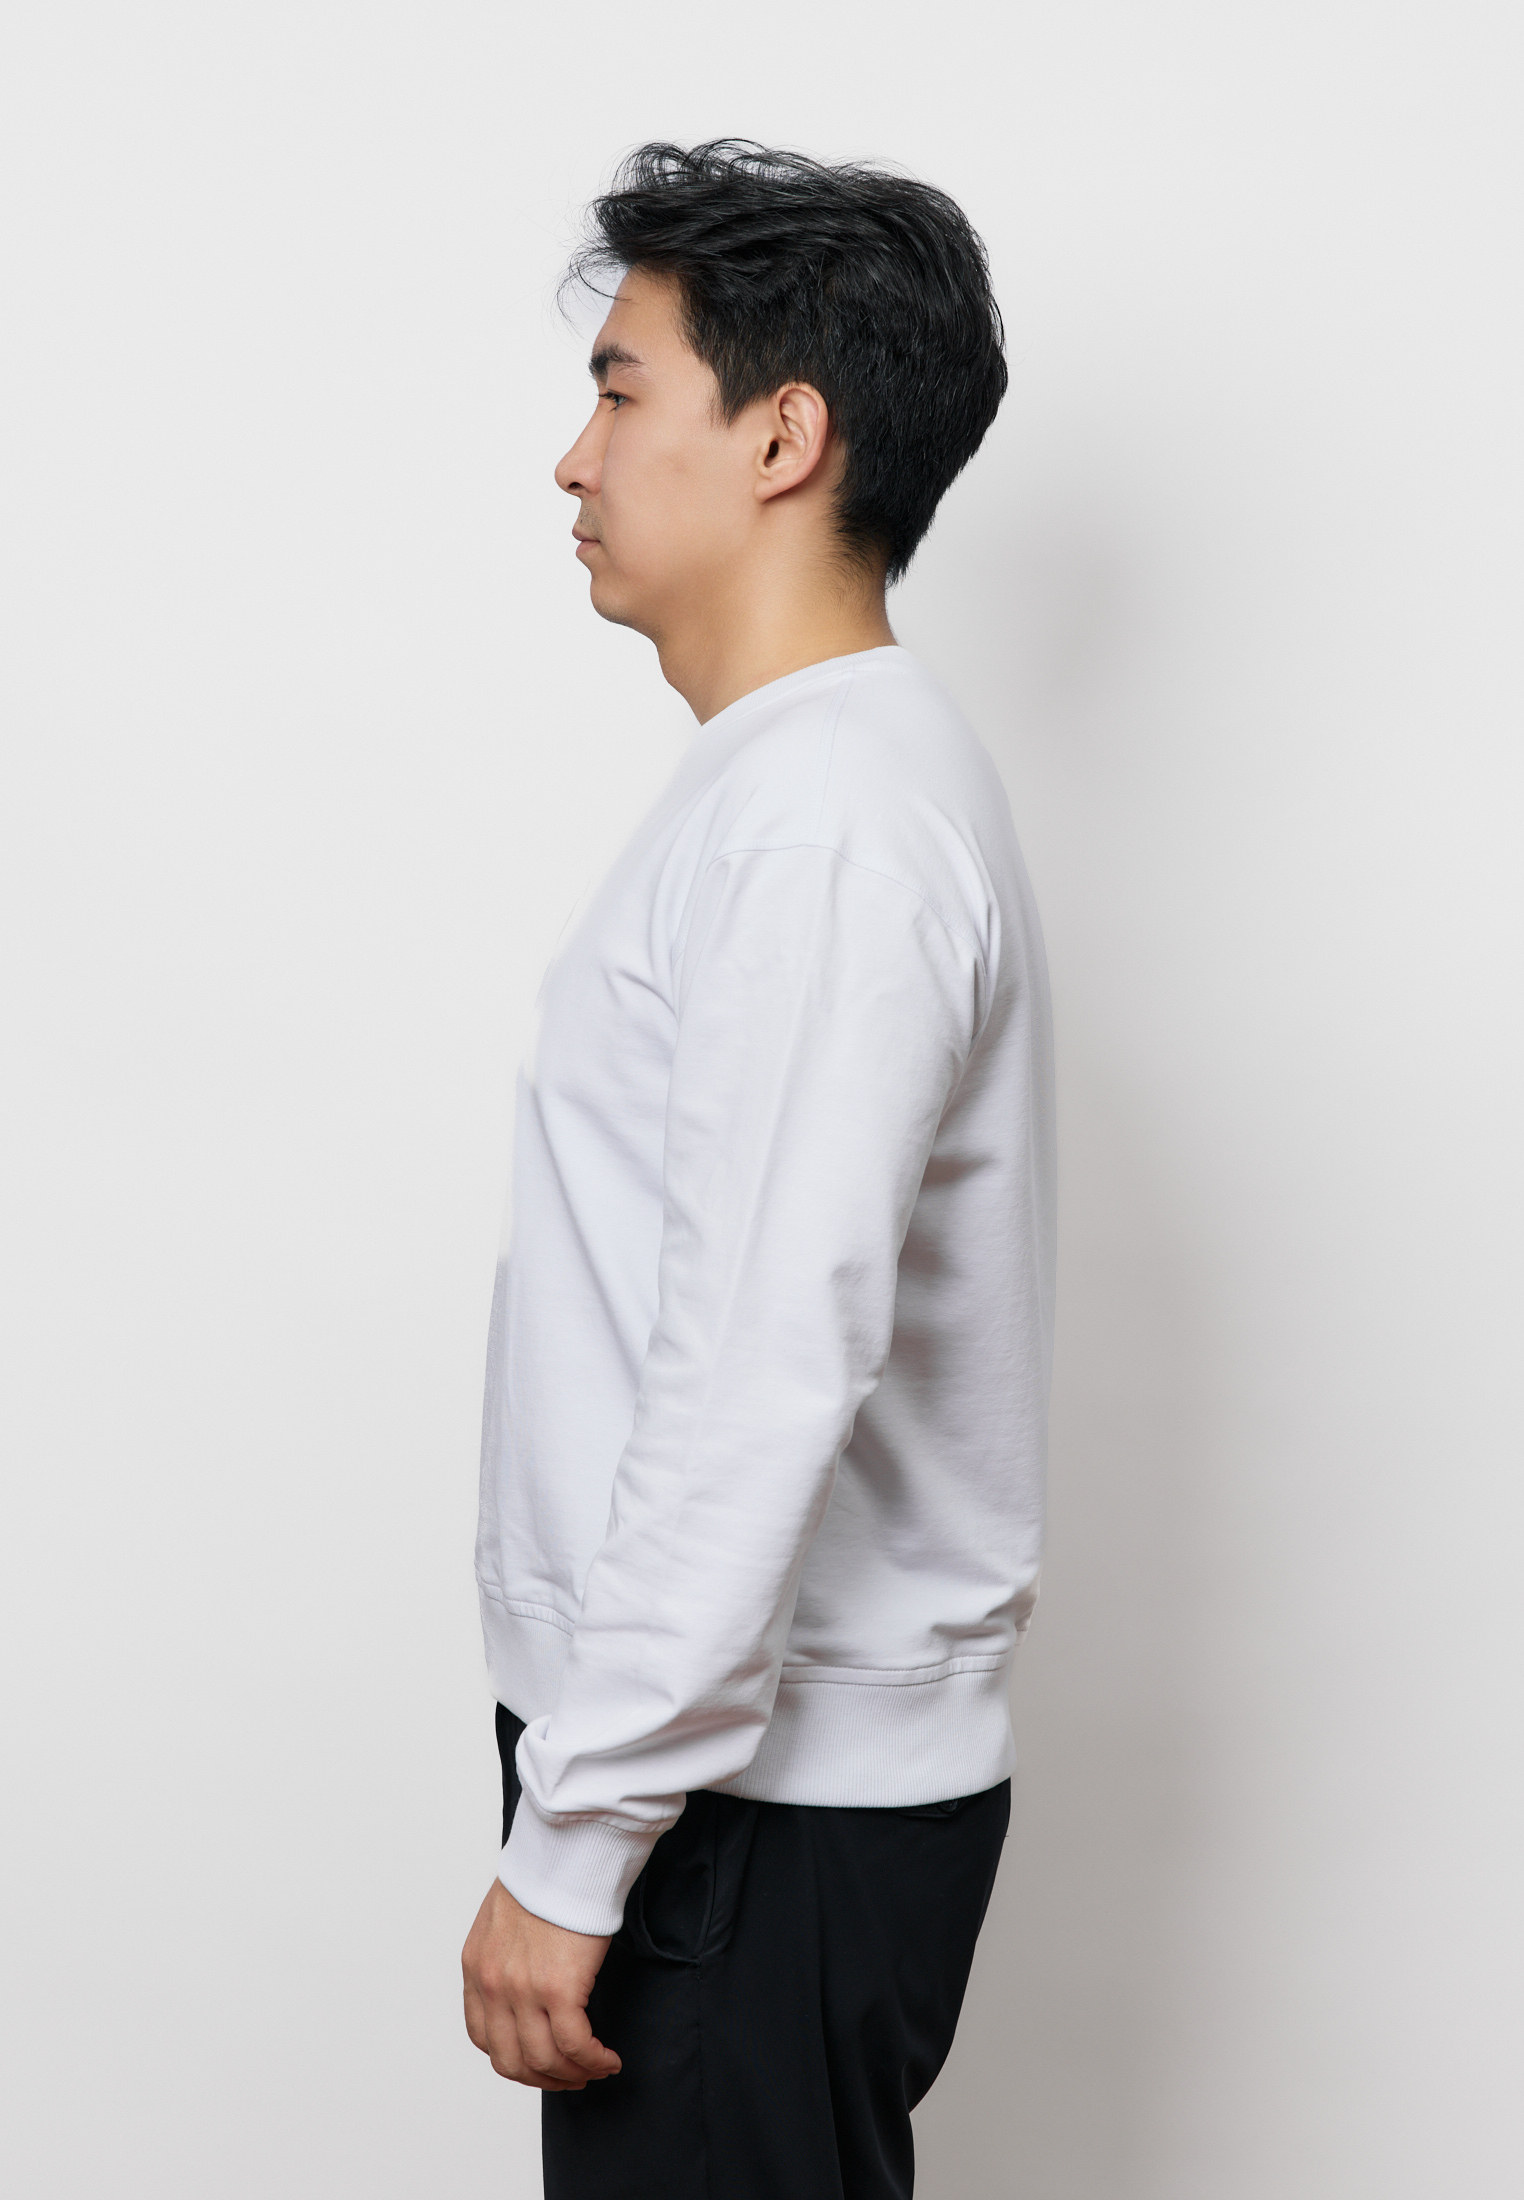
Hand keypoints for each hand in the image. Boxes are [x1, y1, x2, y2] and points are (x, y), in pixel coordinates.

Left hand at [462, 1877, 618, 2090]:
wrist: (566, 1850)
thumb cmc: (547, 1873)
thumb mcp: (504, 1917)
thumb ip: (506, 1955)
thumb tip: (528, 1981)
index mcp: (476, 1967)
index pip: (482, 2036)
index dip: (513, 2057)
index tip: (539, 2060)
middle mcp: (492, 1984)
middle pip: (510, 2060)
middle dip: (543, 2077)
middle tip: (570, 2076)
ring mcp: (522, 1990)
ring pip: (543, 2061)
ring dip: (572, 2074)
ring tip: (595, 2068)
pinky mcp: (559, 1989)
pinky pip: (575, 2046)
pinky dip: (594, 2060)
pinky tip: (608, 2059)